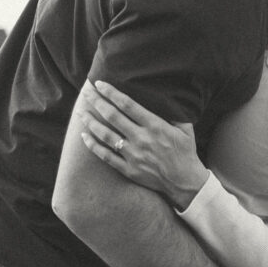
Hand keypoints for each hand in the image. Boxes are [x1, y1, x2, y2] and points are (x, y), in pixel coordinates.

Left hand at [78, 80, 208, 208]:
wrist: (185, 182)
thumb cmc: (186, 152)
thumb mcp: (186, 129)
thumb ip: (175, 113)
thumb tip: (164, 97)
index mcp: (155, 126)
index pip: (128, 105)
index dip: (112, 93)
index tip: (100, 84)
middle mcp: (142, 139)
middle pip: (113, 116)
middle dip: (97, 102)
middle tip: (86, 93)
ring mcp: (133, 155)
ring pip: (106, 135)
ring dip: (91, 122)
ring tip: (81, 112)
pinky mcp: (128, 169)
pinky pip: (106, 156)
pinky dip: (93, 145)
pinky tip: (84, 136)